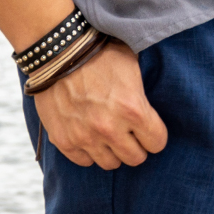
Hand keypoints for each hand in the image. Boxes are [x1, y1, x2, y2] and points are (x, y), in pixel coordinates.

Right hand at [33, 41, 167, 167]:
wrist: (56, 49)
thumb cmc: (98, 52)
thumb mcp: (131, 67)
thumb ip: (142, 95)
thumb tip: (149, 112)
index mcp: (133, 109)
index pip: (157, 142)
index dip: (154, 135)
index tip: (147, 130)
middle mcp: (110, 128)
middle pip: (135, 158)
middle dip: (136, 146)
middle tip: (128, 135)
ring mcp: (85, 137)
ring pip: (110, 163)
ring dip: (112, 151)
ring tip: (107, 135)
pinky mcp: (64, 140)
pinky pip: (84, 161)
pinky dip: (87, 152)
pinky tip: (88, 136)